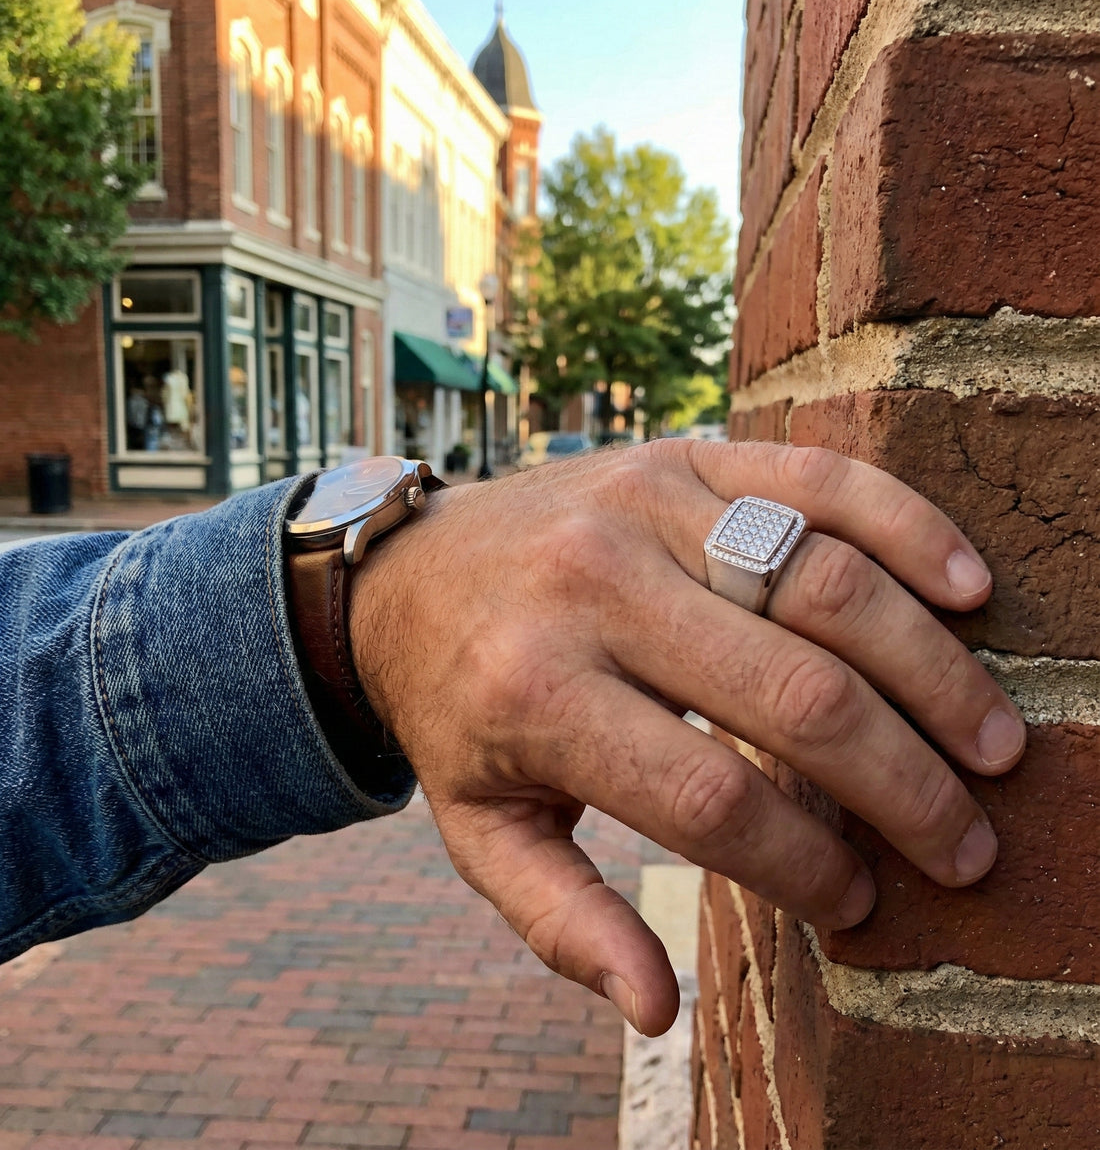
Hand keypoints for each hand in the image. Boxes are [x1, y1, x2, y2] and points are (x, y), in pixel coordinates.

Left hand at [348, 441, 1024, 1035]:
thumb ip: (558, 920)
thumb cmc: (456, 705)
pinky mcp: (680, 457)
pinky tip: (966, 589)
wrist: (409, 569)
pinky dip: (905, 527)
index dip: (805, 867)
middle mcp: (595, 588)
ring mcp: (646, 506)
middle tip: (965, 845)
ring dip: (930, 673)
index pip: (711, 802)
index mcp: (537, 695)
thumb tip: (656, 1009)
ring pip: (827, 586)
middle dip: (904, 786)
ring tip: (995, 744)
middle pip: (795, 696)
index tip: (855, 902)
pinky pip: (816, 481)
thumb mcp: (475, 826)